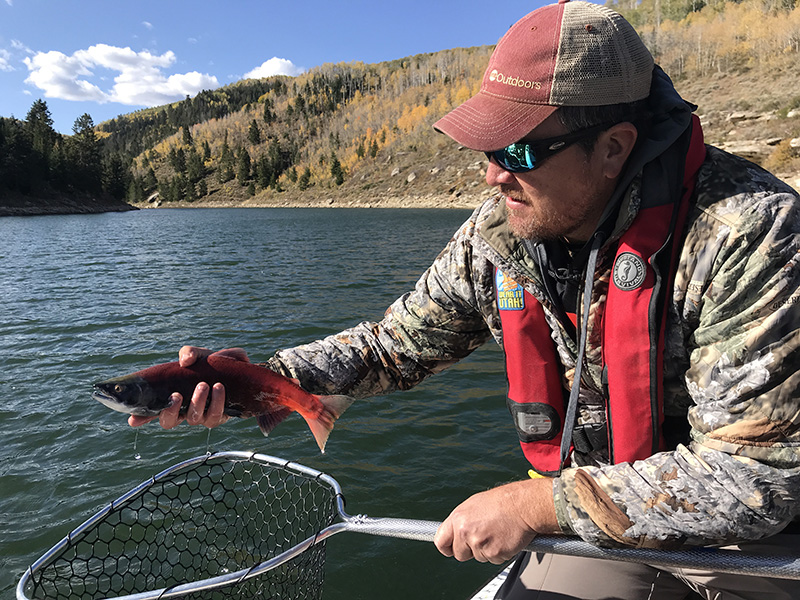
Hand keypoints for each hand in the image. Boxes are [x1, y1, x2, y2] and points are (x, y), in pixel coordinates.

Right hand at [127, 346, 249, 429]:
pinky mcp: (220, 416)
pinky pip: (215, 416)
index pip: (153, 411)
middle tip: (177, 395)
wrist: (242, 370)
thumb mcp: (201, 354)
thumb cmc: (215, 364)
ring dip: (198, 402)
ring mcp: (202, 415)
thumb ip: (190, 353)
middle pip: (169, 421)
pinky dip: (217, 402)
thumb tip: (184, 360)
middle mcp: (185, 410)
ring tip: (205, 385)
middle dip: (171, 410)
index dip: (141, 418)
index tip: (132, 420)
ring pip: (194, 419)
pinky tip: (219, 388)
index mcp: (175, 396)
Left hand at [433, 478, 557, 563]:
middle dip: (469, 550)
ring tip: (496, 532)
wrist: (523, 505)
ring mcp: (479, 544)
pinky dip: (499, 553)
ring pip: (478, 557)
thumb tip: (454, 531)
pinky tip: (504, 538)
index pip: (441, 541)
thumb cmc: (502, 502)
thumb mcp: (474, 505)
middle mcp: (466, 532)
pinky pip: (493, 560)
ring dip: (486, 549)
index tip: (450, 549)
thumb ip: (461, 521)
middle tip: (482, 537)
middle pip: (459, 554)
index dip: (446, 547)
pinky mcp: (494, 554)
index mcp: (458, 518)